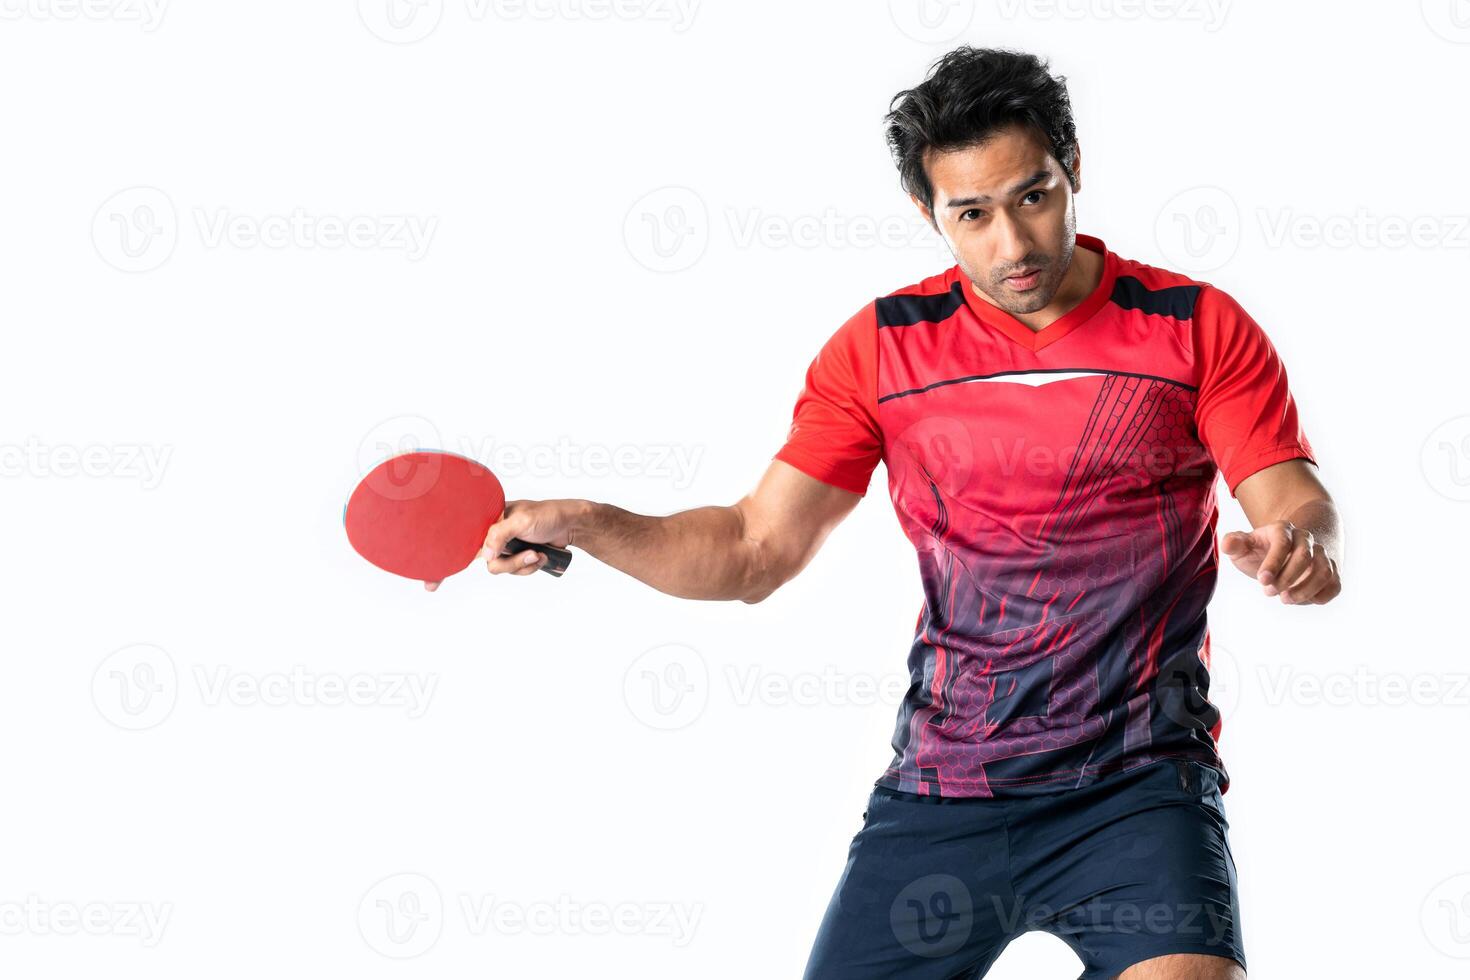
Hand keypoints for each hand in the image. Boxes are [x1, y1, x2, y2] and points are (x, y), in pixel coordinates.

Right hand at [424, 498, 582, 590]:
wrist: (571, 524)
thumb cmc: (547, 514)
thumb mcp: (521, 520)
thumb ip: (500, 535)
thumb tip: (485, 556)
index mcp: (487, 520)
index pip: (461, 540)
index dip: (446, 560)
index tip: (431, 581)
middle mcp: (493, 535)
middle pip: (485, 561)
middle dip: (511, 562)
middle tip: (530, 555)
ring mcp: (506, 547)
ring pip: (502, 569)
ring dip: (524, 563)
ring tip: (540, 549)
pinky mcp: (518, 557)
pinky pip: (516, 572)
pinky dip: (530, 566)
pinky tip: (542, 554)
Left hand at [1220, 521, 1340, 605]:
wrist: (1286, 553)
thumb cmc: (1260, 551)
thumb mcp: (1243, 546)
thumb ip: (1234, 544)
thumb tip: (1228, 544)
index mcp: (1283, 530)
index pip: (1283, 543)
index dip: (1273, 563)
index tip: (1262, 580)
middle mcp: (1307, 540)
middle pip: (1305, 557)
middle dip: (1286, 578)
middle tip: (1268, 592)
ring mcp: (1322, 555)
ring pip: (1324, 571)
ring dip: (1305, 589)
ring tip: (1285, 599)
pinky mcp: (1332, 573)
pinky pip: (1335, 585)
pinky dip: (1321, 596)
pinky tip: (1304, 601)